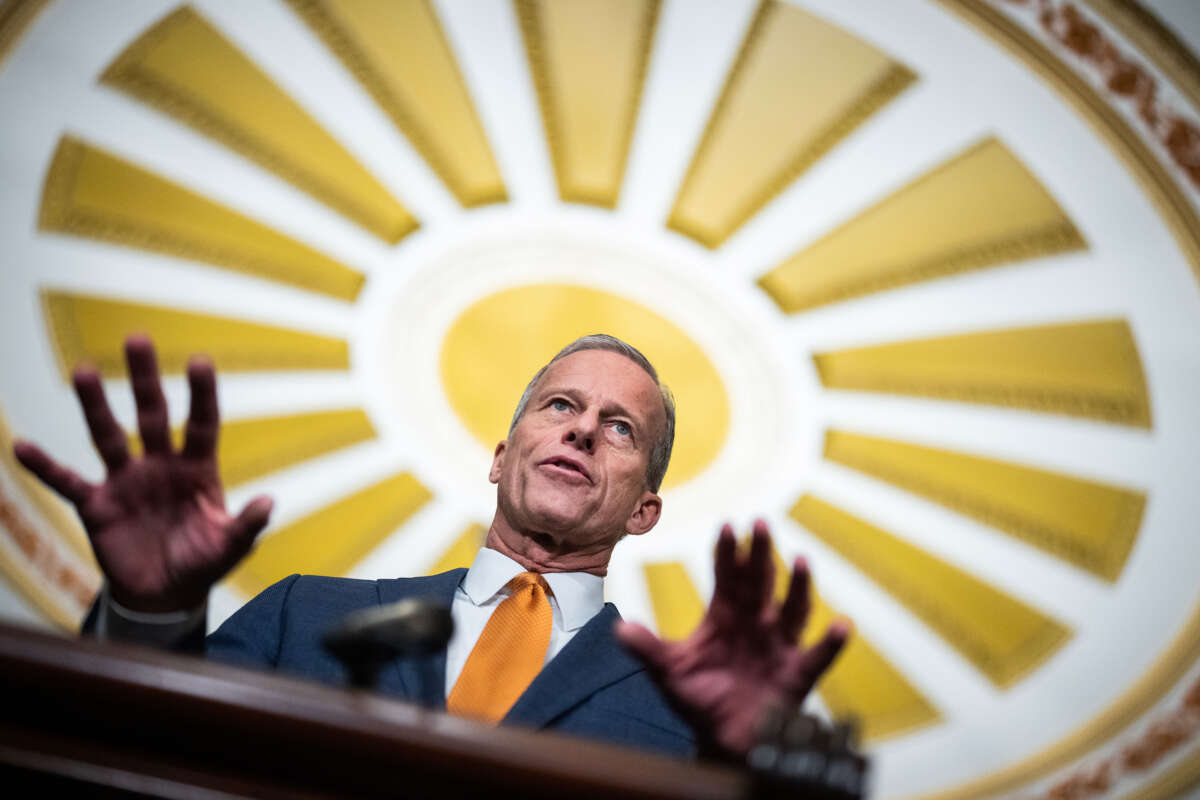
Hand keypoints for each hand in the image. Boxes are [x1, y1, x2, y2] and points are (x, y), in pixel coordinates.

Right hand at [13, 335, 271, 612]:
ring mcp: (126, 481)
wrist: (165, 595)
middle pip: (152, 414)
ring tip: (84, 371)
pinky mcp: (97, 505)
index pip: (202, 424)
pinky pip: (67, 482)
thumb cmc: (202, 562)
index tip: (199, 361)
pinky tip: (22, 447)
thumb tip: (268, 504)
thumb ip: (246, 526)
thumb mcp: (230, 547)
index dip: (201, 395)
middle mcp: (160, 465)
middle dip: (145, 379)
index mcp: (197, 469)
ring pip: (108, 436)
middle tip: (138, 339)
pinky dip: (45, 467)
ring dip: (95, 405)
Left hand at [616, 519, 848, 758]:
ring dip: (798, 586)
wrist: (722, 739)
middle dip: (761, 554)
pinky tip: (842, 625)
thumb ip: (647, 649)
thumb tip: (618, 627)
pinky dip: (830, 642)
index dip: (727, 552)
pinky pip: (817, 656)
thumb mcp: (669, 673)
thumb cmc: (699, 699)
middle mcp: (755, 622)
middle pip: (760, 582)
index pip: (726, 576)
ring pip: (791, 609)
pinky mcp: (796, 673)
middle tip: (761, 524)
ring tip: (800, 561)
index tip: (727, 526)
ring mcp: (778, 645)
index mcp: (724, 615)